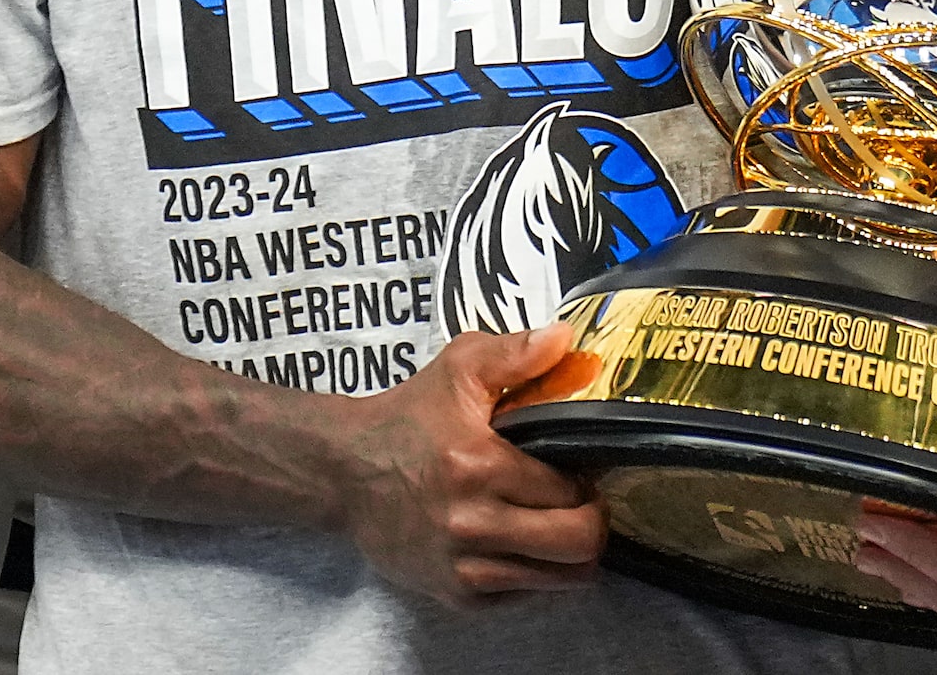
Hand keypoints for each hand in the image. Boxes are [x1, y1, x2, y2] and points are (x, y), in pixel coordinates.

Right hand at [335, 326, 604, 604]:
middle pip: (576, 546)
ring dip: (568, 556)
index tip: (580, 469)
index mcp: (480, 465)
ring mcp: (461, 566)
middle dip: (592, 523)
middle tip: (582, 503)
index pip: (570, 490)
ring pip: (557, 581)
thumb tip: (565, 337)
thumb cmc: (408, 417)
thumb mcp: (458, 368)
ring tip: (556, 525)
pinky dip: (532, 576)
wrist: (344, 471)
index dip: (587, 480)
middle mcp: (472, 524)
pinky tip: (521, 545)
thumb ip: (515, 352)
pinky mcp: (451, 595)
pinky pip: (520, 598)